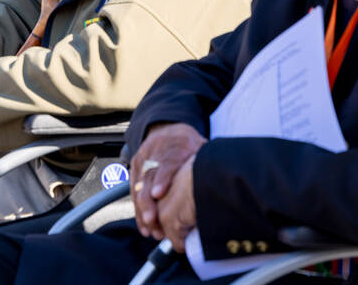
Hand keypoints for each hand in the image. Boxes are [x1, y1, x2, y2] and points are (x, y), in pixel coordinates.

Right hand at [131, 122, 206, 240]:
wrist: (168, 129)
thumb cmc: (188, 144)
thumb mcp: (200, 147)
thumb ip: (206, 163)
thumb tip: (224, 180)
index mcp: (176, 147)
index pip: (167, 163)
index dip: (163, 179)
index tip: (159, 194)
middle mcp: (156, 152)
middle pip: (150, 177)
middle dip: (149, 201)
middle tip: (153, 220)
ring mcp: (144, 158)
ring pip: (140, 185)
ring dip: (144, 209)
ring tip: (151, 229)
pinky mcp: (136, 166)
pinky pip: (134, 188)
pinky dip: (138, 208)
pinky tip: (145, 224)